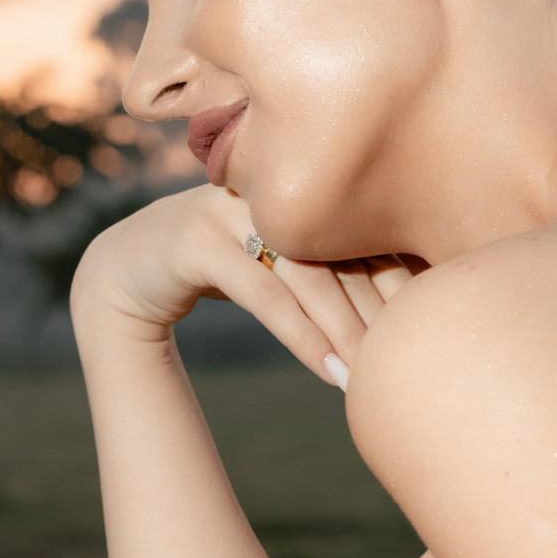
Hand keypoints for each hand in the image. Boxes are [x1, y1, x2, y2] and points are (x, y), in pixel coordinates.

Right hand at [71, 184, 416, 387]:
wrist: (124, 271)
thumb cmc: (217, 268)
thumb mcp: (275, 260)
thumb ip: (326, 266)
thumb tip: (408, 300)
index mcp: (295, 183)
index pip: (362, 230)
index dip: (400, 278)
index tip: (432, 324)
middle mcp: (267, 187)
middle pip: (341, 250)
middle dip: (380, 310)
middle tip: (409, 358)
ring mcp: (228, 208)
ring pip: (306, 273)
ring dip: (344, 330)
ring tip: (368, 375)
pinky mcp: (195, 240)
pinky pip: (262, 293)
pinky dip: (300, 336)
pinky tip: (327, 371)